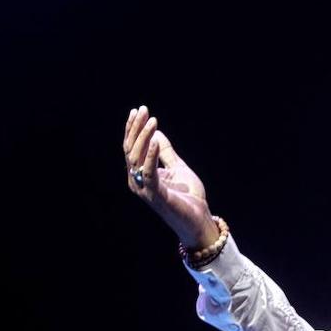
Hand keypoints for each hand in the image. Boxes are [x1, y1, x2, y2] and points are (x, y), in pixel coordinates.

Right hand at [123, 105, 217, 247]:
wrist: (199, 220)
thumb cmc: (189, 197)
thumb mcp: (178, 168)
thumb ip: (166, 152)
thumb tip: (157, 132)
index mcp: (141, 174)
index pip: (132, 147)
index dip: (134, 128)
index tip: (140, 110)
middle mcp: (137, 181)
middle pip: (131, 150)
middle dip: (136, 128)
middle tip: (143, 110)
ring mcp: (144, 189)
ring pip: (137, 158)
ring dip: (144, 137)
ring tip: (152, 121)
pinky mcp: (155, 195)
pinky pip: (149, 172)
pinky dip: (152, 155)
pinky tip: (156, 139)